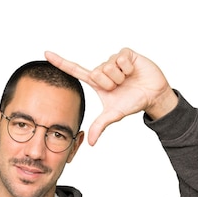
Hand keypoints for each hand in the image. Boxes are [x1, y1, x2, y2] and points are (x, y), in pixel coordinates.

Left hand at [45, 48, 177, 144]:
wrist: (152, 96)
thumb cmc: (132, 102)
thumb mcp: (114, 115)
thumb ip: (100, 126)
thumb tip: (91, 143)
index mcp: (96, 82)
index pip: (75, 70)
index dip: (61, 62)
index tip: (46, 54)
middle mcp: (103, 69)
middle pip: (96, 73)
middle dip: (109, 84)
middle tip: (119, 87)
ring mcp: (114, 60)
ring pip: (108, 66)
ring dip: (119, 77)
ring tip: (127, 80)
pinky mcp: (126, 53)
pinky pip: (120, 59)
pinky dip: (127, 68)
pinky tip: (132, 72)